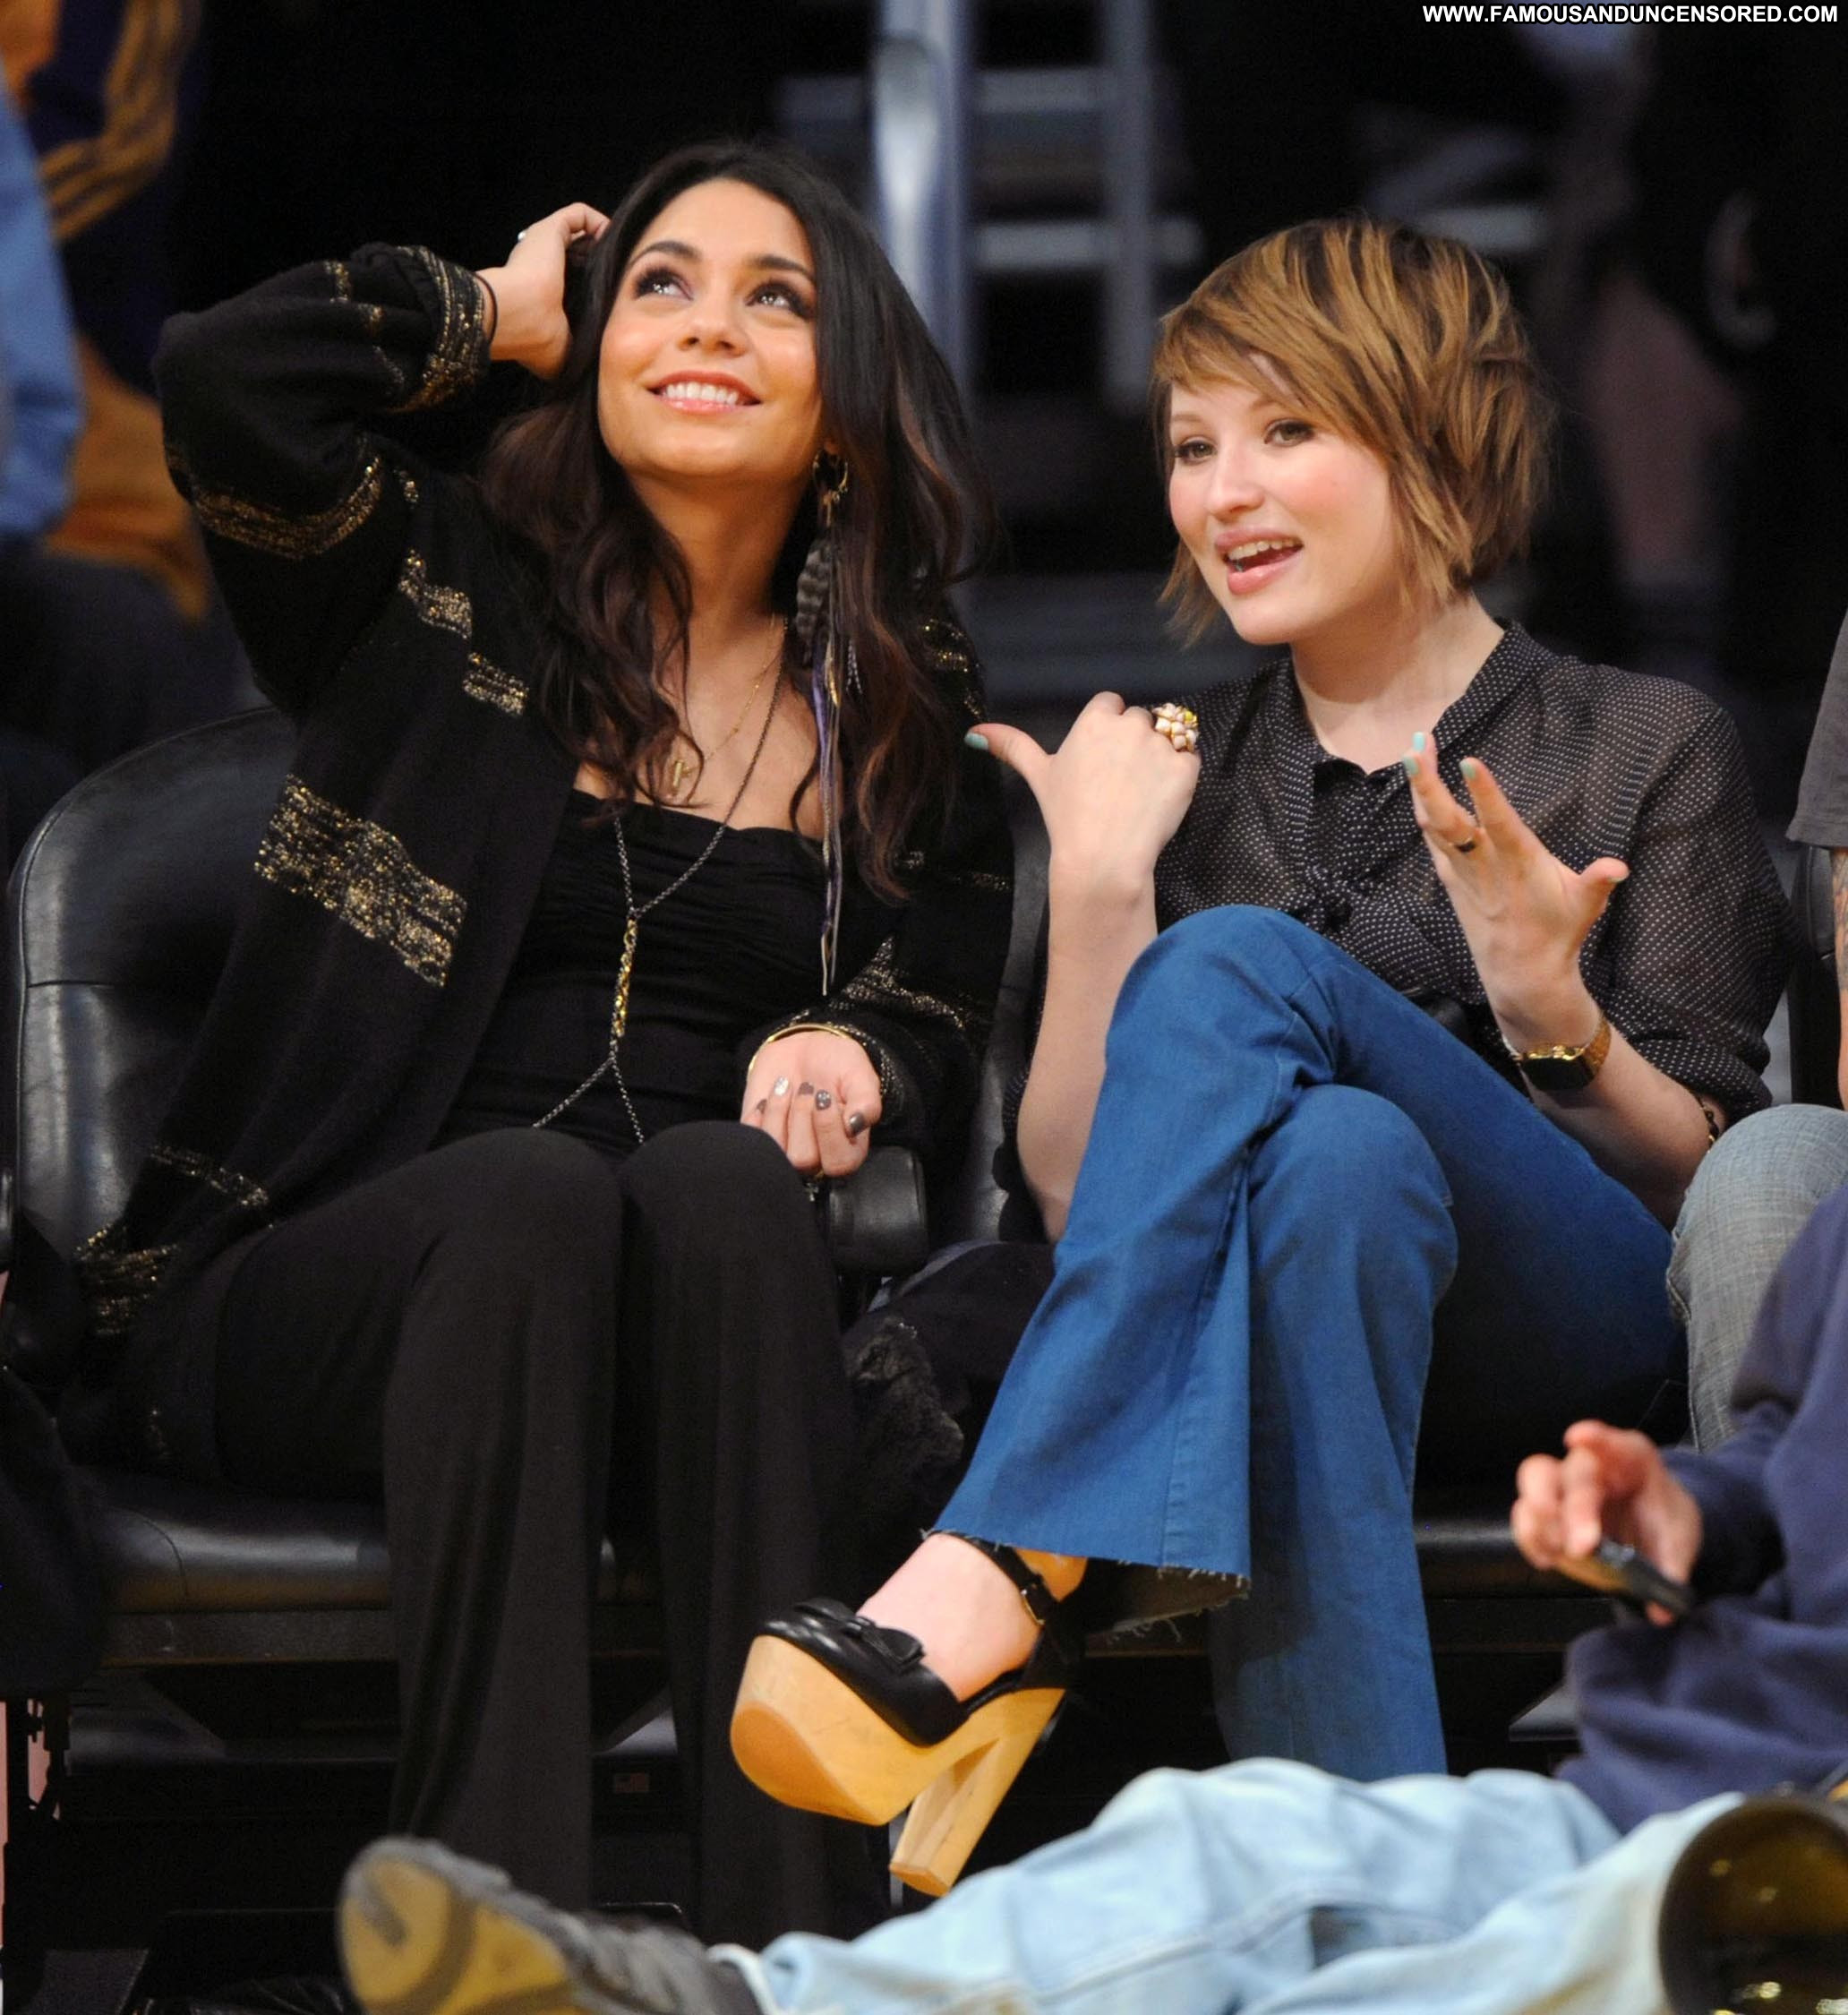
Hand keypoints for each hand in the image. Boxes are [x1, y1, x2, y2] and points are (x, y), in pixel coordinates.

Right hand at [474, 202, 609, 379]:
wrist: (517, 317)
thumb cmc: (537, 340)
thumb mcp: (566, 353)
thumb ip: (583, 348)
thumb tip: (604, 358)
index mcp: (543, 296)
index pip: (574, 287)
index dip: (595, 291)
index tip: (615, 301)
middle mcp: (542, 269)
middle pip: (579, 260)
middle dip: (601, 268)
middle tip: (623, 281)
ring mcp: (544, 247)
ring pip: (579, 236)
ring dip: (601, 245)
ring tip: (623, 260)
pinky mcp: (550, 229)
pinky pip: (579, 214)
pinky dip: (599, 223)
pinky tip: (614, 240)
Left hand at [740, 1031, 881, 1178]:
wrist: (807, 1049)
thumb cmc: (840, 1066)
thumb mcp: (861, 1077)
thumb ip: (866, 1103)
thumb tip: (854, 1126)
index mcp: (848, 1149)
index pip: (838, 1163)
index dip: (828, 1130)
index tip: (826, 1095)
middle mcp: (818, 1158)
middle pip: (803, 1160)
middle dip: (802, 1116)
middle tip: (807, 1088)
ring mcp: (786, 1150)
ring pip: (776, 1150)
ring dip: (779, 1111)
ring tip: (786, 1086)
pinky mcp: (760, 1138)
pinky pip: (752, 1139)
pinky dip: (758, 1115)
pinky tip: (770, 1096)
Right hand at [973, 693, 1199, 896]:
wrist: (1103, 858)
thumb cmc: (1067, 816)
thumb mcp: (1039, 776)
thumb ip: (1013, 746)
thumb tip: (975, 731)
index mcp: (1096, 718)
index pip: (1112, 705)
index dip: (1109, 733)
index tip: (1102, 763)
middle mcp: (1131, 723)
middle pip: (1141, 720)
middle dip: (1135, 745)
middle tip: (1120, 783)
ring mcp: (1162, 745)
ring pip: (1169, 739)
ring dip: (1160, 759)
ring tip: (1141, 794)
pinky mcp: (1187, 768)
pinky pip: (1190, 761)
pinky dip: (1180, 779)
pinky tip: (1160, 801)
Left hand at [1404, 734, 1627, 1051]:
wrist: (1521, 974)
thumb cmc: (1558, 932)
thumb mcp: (1585, 906)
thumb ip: (1597, 882)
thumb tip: (1619, 867)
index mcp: (1518, 862)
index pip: (1497, 821)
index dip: (1483, 792)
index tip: (1468, 762)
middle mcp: (1483, 865)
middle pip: (1448, 821)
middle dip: (1429, 785)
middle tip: (1416, 749)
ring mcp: (1461, 872)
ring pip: (1433, 826)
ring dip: (1421, 788)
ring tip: (1414, 750)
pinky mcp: (1449, 879)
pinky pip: (1431, 839)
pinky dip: (1423, 810)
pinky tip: (1419, 787)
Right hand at [1512, 1421, 1702, 1624]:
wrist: (1651, 1530)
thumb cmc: (1663, 1523)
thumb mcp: (1679, 1542)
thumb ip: (1671, 1569)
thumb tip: (1661, 1608)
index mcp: (1633, 1464)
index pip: (1618, 1444)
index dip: (1598, 1439)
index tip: (1577, 1437)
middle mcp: (1594, 1467)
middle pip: (1574, 1472)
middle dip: (1574, 1508)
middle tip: (1583, 1547)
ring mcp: (1565, 1485)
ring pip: (1536, 1477)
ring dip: (1541, 1515)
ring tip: (1559, 1550)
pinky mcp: (1548, 1510)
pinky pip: (1525, 1513)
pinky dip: (1530, 1536)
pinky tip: (1547, 1559)